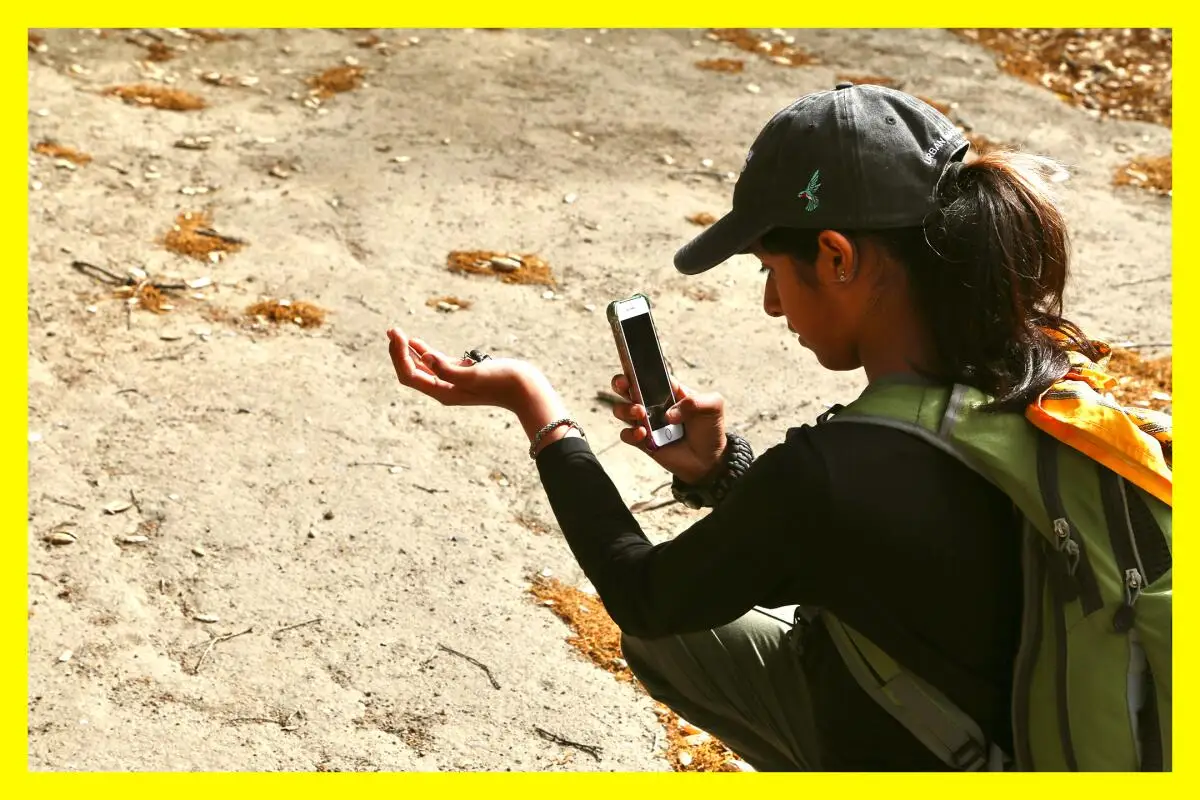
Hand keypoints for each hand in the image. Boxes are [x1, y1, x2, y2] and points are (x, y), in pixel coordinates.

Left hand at [387, 328, 547, 411]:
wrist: (527, 389)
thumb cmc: (503, 382)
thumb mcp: (474, 374)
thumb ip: (447, 368)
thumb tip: (424, 357)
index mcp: (443, 393)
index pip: (410, 375)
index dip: (399, 356)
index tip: (397, 335)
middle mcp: (444, 390)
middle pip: (411, 372)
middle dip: (399, 352)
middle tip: (392, 330)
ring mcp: (452, 383)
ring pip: (422, 367)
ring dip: (408, 350)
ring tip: (396, 333)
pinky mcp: (462, 374)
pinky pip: (436, 364)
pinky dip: (424, 352)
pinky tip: (415, 342)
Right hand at [609, 373, 726, 485]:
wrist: (710, 459)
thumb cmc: (710, 428)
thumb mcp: (713, 406)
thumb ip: (696, 401)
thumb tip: (670, 413)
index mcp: (667, 390)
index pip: (648, 374)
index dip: (637, 369)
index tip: (632, 368)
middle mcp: (653, 404)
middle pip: (627, 387)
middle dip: (620, 383)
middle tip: (625, 385)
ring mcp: (646, 423)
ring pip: (621, 410)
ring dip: (625, 409)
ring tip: (640, 413)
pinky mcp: (643, 442)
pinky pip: (626, 435)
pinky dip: (630, 433)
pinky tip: (643, 434)